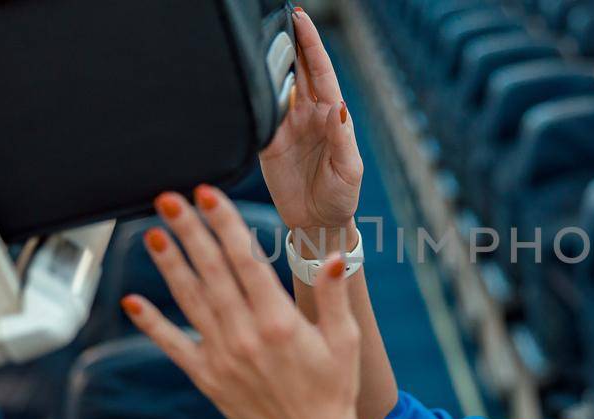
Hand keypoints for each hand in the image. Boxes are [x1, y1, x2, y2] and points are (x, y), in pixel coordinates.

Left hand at [122, 186, 374, 418]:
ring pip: (190, 300)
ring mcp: (223, 357)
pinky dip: (151, 324)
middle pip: (211, 272)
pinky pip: (174, 346)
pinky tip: (133, 301)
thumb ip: (334, 295)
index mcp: (279, 322)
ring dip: (169, 265)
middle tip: (170, 200)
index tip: (209, 195)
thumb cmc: (333, 389)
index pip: (245, 261)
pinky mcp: (208, 377)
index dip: (225, 224)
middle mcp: (246, 336)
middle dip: (190, 232)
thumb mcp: (344, 340)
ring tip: (151, 233)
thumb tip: (334, 255)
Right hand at [260, 8, 361, 239]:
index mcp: (332, 116)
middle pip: (298, 69)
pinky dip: (252, 96)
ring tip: (259, 37)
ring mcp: (286, 126)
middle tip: (279, 15)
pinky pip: (258, 114)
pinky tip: (244, 78)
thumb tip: (338, 107)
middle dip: (289, 41)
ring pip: (276, 85)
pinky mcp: (267, 142)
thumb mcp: (349, 170)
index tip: (301, 18)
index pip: (321, 71)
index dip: (311, 44)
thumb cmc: (340, 196)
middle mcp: (308, 115)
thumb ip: (342, 139)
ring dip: (269, 62)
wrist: (317, 223)